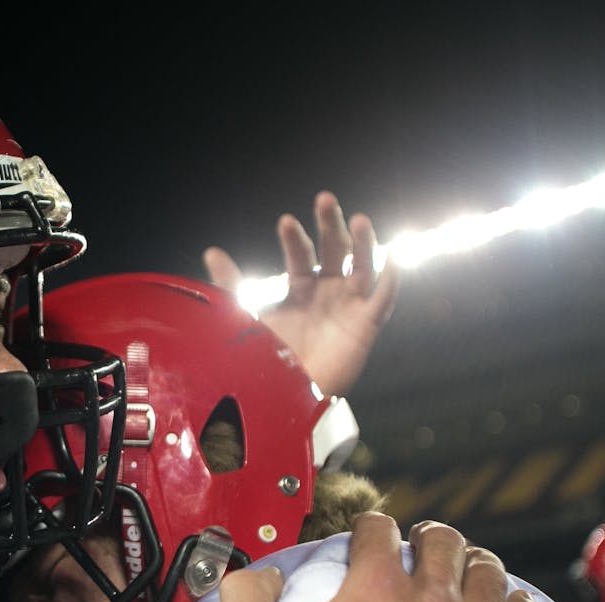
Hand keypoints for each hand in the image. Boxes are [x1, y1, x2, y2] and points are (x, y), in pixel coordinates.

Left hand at [203, 190, 399, 395]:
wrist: (285, 399)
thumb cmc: (268, 360)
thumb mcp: (245, 318)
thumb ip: (231, 286)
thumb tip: (211, 251)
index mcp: (300, 289)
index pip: (299, 257)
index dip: (294, 240)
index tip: (286, 221)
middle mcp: (327, 293)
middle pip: (334, 252)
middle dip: (330, 226)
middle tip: (325, 199)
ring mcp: (349, 307)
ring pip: (362, 268)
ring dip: (363, 244)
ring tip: (361, 220)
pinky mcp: (366, 326)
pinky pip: (383, 299)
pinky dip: (390, 278)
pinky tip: (393, 256)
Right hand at [218, 512, 543, 601]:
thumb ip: (246, 592)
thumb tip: (265, 574)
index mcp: (372, 590)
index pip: (379, 531)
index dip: (369, 527)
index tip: (368, 535)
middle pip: (444, 543)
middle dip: (428, 536)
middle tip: (421, 543)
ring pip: (489, 578)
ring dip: (474, 564)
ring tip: (467, 567)